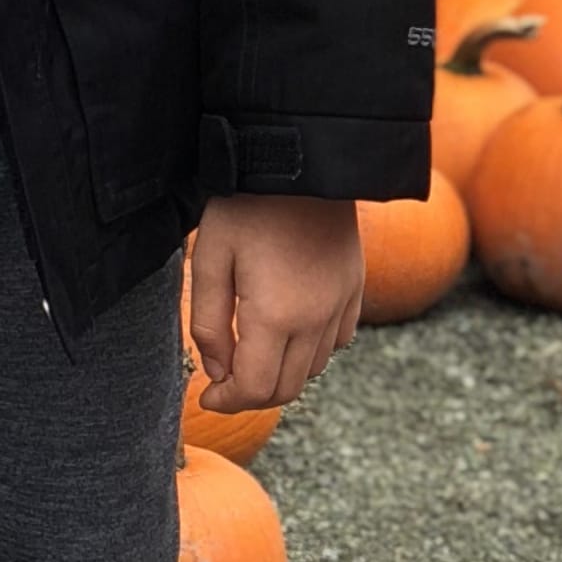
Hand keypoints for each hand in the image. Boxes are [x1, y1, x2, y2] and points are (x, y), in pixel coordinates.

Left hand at [186, 194, 362, 413]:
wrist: (300, 159)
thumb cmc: (245, 206)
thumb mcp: (209, 260)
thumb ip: (210, 324)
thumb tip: (216, 371)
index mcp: (276, 315)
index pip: (256, 389)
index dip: (227, 402)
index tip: (206, 397)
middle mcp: (316, 318)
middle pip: (287, 388)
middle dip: (251, 395)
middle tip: (222, 383)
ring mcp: (342, 304)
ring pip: (313, 368)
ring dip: (280, 373)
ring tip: (250, 355)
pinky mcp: (355, 288)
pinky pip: (338, 340)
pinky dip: (311, 351)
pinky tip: (287, 332)